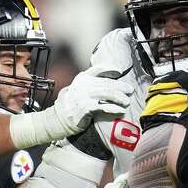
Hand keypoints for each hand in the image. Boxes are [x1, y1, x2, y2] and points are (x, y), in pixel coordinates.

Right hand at [8, 66, 132, 148]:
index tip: (119, 71)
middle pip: (106, 82)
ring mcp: (84, 95)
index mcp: (81, 78)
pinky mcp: (86, 107)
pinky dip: (114, 109)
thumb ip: (89, 84)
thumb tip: (107, 82)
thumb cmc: (70, 105)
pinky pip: (104, 106)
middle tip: (130, 90)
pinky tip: (120, 111)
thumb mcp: (77, 90)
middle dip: (120, 86)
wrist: (57, 119)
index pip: (97, 69)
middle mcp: (83, 85)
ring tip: (126, 101)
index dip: (110, 69)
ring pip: (107, 94)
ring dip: (119, 97)